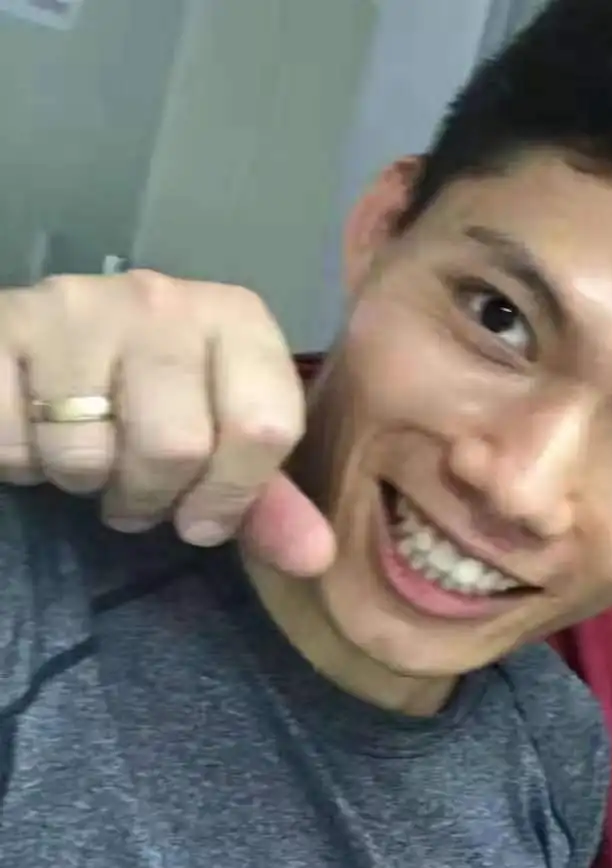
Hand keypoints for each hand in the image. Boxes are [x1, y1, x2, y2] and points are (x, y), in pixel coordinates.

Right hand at [0, 272, 333, 575]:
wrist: (48, 341)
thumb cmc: (155, 397)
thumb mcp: (223, 442)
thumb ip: (269, 503)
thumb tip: (315, 558)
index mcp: (237, 319)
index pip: (263, 427)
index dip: (233, 494)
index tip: (204, 517)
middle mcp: (162, 300)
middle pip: (175, 446)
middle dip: (152, 496)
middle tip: (138, 491)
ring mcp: (76, 306)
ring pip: (87, 451)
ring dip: (83, 479)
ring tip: (87, 455)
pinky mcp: (1, 327)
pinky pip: (11, 440)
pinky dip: (20, 460)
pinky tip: (34, 433)